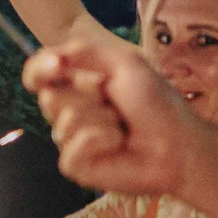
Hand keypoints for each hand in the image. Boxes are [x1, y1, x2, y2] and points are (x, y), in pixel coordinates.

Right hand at [22, 35, 203, 195]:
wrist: (178, 144)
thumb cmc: (157, 103)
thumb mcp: (124, 63)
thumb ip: (85, 52)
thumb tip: (50, 56)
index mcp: (80, 85)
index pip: (39, 75)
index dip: (39, 70)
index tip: (56, 67)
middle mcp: (72, 110)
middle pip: (49, 97)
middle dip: (85, 96)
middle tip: (115, 104)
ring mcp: (72, 139)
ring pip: (63, 123)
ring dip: (99, 120)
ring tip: (122, 127)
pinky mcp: (76, 165)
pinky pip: (69, 151)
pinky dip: (98, 142)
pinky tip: (117, 143)